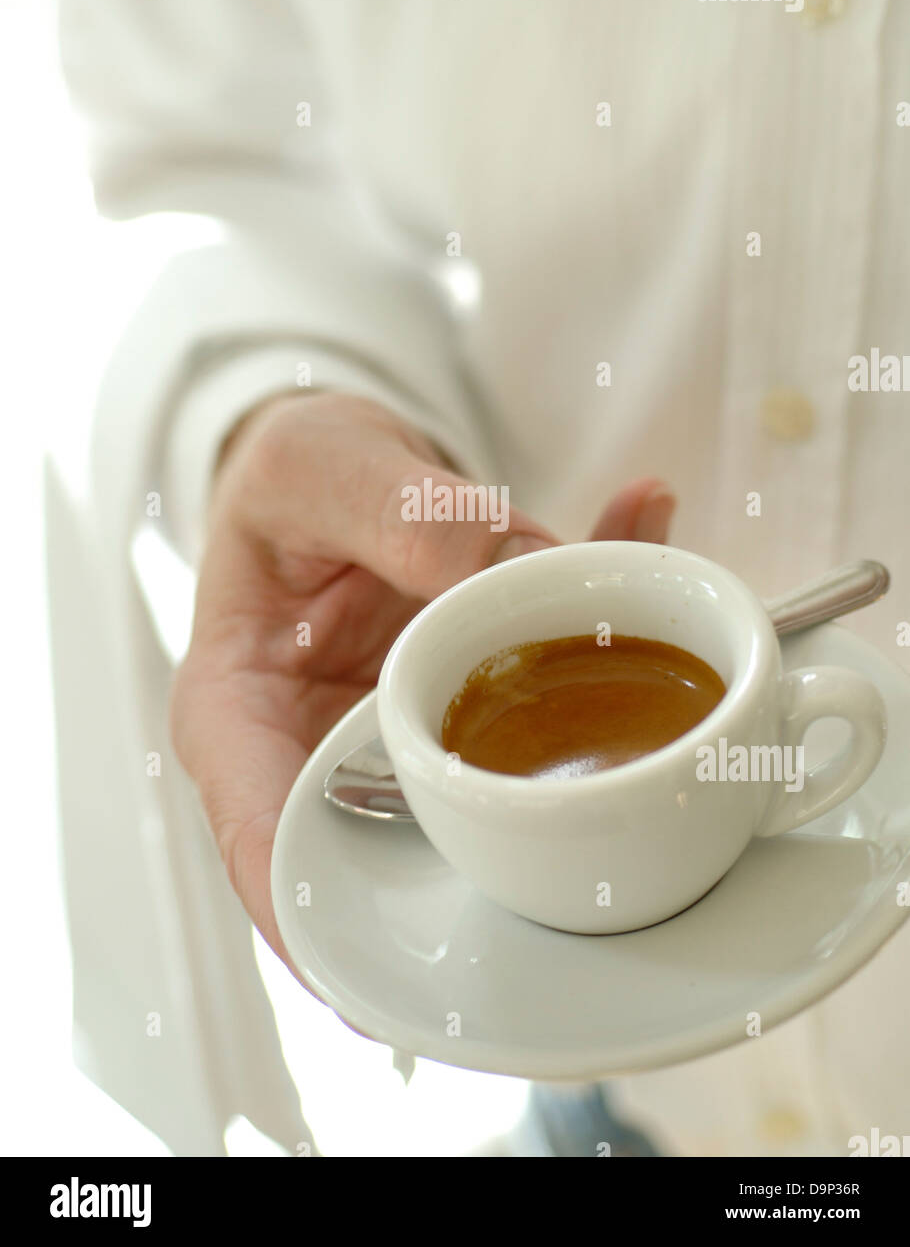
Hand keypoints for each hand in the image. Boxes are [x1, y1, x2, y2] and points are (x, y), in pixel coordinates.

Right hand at [170, 391, 674, 983]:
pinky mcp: (469, 714)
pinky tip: (647, 552)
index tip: (381, 991)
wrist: (345, 466)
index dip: (316, 931)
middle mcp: (320, 751)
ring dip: (572, 757)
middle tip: (575, 899)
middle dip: (480, 876)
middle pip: (389, 852)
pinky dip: (604, 642)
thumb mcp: (317, 463)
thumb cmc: (293, 474)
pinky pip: (542, 703)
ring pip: (485, 792)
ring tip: (658, 742)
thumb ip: (393, 512)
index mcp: (240, 715)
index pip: (262, 845)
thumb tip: (499, 570)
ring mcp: (403, 742)